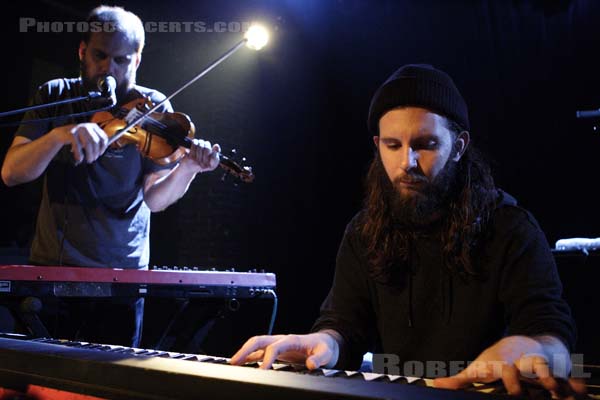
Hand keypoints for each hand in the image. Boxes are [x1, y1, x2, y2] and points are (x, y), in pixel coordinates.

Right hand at [58, 123, 108, 164]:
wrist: (61, 134)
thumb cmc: (78, 138)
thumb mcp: (88, 137)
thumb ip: (96, 141)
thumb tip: (102, 150)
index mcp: (94, 126)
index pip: (103, 137)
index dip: (103, 147)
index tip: (100, 154)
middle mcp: (87, 126)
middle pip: (95, 141)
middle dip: (95, 152)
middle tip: (94, 159)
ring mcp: (78, 128)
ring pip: (88, 144)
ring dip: (89, 154)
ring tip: (89, 160)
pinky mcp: (71, 133)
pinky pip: (77, 145)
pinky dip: (79, 153)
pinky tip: (80, 159)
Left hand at [181, 139, 219, 173]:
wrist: (188, 168)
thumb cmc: (200, 162)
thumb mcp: (210, 160)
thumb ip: (215, 153)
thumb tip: (217, 146)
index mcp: (212, 166)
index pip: (216, 157)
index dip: (215, 151)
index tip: (214, 147)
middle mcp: (205, 166)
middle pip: (207, 148)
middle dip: (206, 144)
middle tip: (205, 143)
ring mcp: (197, 162)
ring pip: (201, 146)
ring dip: (200, 142)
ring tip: (199, 143)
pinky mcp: (191, 158)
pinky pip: (195, 145)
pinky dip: (195, 142)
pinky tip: (195, 142)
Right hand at [230, 332, 339, 369]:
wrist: (325, 343)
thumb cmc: (324, 347)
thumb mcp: (326, 353)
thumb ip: (319, 358)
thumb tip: (310, 364)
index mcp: (292, 339)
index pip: (275, 346)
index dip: (267, 358)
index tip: (262, 370)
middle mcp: (282, 340)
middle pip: (259, 340)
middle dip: (245, 349)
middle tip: (234, 361)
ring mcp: (277, 344)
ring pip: (256, 345)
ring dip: (244, 353)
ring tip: (232, 363)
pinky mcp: (276, 351)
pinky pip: (259, 352)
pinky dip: (248, 357)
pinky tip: (241, 364)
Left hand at [433, 336, 587, 397]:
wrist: (528, 345)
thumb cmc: (500, 361)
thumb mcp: (480, 368)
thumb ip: (460, 380)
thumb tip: (435, 384)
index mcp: (504, 363)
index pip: (505, 366)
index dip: (506, 369)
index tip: (507, 369)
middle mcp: (523, 365)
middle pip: (529, 368)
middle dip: (534, 374)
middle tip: (538, 381)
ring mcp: (541, 369)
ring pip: (550, 373)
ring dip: (554, 379)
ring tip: (557, 388)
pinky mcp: (556, 375)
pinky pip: (568, 381)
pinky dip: (573, 385)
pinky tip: (579, 391)